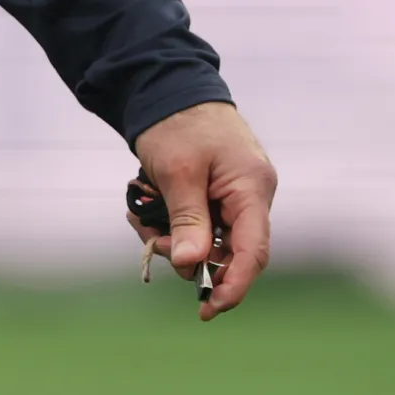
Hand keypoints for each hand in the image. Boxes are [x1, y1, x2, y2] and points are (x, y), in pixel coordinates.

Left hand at [131, 101, 275, 321]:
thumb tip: (192, 267)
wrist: (167, 85)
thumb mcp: (178, 172)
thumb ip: (189, 220)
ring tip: (140, 217)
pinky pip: (197, 221)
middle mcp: (250, 195)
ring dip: (174, 237)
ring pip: (208, 238)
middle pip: (228, 249)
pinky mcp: (214, 191)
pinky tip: (144, 210)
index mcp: (252, 189)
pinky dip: (172, 222)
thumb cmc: (176, 123)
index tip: (208, 309)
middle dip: (190, 255)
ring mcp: (233, 194)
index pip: (253, 252)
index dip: (233, 285)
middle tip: (155, 244)